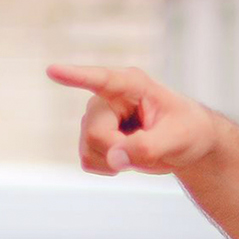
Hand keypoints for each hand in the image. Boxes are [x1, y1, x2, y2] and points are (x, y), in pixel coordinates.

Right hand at [46, 65, 218, 175]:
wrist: (184, 142)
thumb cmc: (186, 130)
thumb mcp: (177, 139)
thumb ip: (148, 147)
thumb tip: (114, 158)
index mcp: (132, 85)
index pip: (102, 80)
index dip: (76, 76)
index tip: (52, 70)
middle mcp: (107, 98)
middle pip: (95, 133)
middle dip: (119, 150)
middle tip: (148, 148)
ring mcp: (96, 117)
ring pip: (88, 149)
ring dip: (114, 161)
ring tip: (138, 150)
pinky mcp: (92, 137)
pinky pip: (87, 161)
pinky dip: (108, 167)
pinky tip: (126, 157)